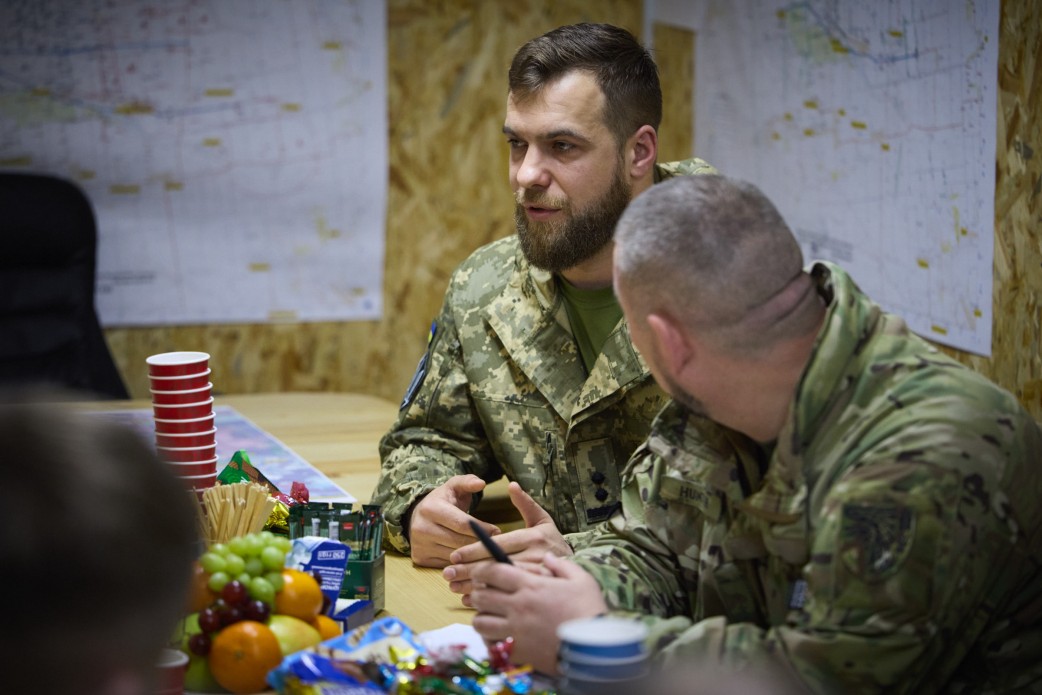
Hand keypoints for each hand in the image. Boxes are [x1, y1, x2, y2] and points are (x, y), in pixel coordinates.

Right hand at [407, 475, 499, 567]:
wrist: (418, 515)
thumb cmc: (443, 500)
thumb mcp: (454, 486)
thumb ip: (468, 481)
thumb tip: (481, 483)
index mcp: (430, 509)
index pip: (462, 523)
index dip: (482, 528)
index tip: (497, 531)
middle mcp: (421, 528)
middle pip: (459, 542)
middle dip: (480, 543)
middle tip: (496, 544)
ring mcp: (419, 545)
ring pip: (454, 556)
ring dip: (472, 556)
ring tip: (486, 552)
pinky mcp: (420, 559)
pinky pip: (446, 565)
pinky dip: (461, 563)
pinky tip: (471, 559)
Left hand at [443, 482, 571, 600]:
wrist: (580, 572)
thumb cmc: (556, 544)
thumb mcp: (545, 521)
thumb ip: (526, 504)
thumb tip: (511, 485)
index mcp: (535, 538)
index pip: (497, 545)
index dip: (474, 550)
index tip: (455, 555)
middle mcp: (536, 558)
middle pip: (495, 565)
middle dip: (468, 570)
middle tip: (448, 573)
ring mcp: (536, 580)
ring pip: (499, 584)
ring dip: (474, 587)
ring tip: (454, 587)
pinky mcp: (536, 596)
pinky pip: (507, 599)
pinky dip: (488, 601)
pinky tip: (471, 600)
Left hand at [470, 552, 607, 674]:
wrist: (594, 647)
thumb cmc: (589, 610)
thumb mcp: (581, 580)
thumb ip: (562, 565)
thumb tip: (548, 557)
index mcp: (530, 585)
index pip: (492, 571)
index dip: (481, 569)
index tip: (481, 572)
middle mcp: (517, 606)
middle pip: (481, 596)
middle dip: (478, 592)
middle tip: (483, 593)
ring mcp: (515, 630)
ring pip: (480, 622)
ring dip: (481, 617)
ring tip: (490, 616)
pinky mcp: (517, 652)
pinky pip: (490, 645)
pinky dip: (490, 640)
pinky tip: (499, 637)